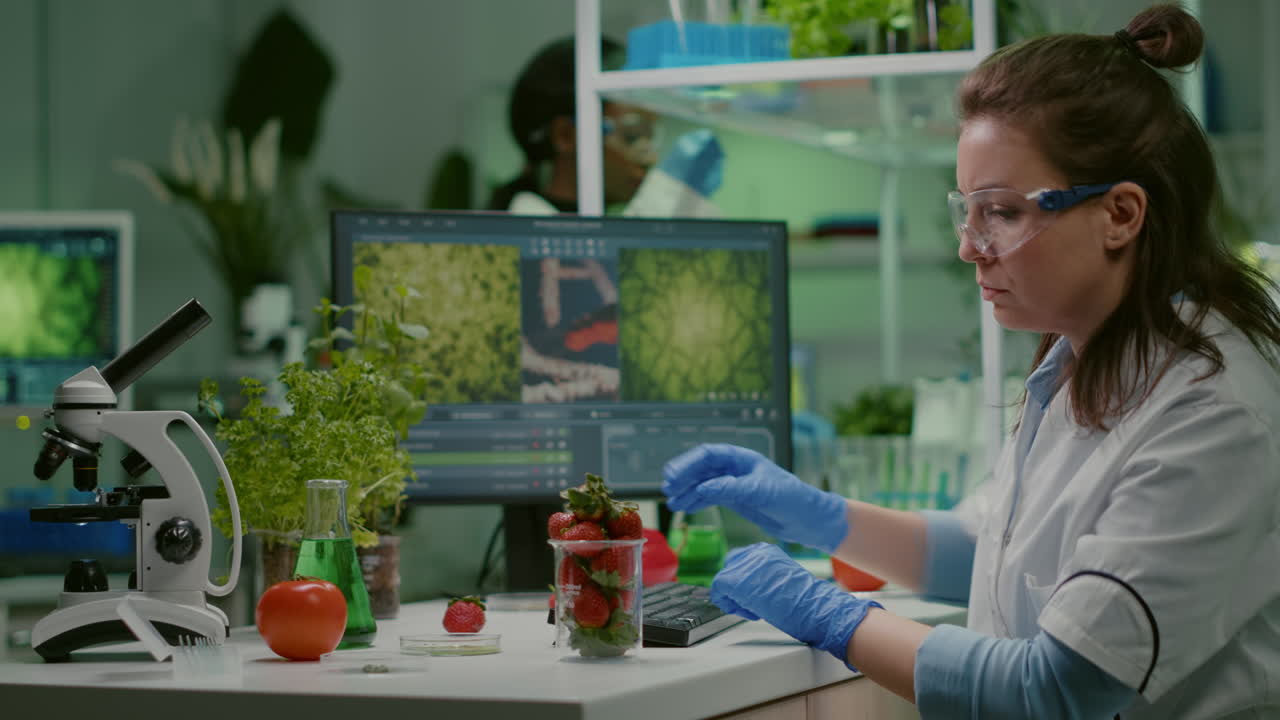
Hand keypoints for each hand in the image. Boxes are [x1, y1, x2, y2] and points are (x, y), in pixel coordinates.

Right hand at [662, 444, 848, 552]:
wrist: (807, 520)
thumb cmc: (792, 499)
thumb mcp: (761, 492)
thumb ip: (731, 489)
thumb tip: (703, 488)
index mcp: (742, 458)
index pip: (708, 455)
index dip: (688, 464)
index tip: (674, 476)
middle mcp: (735, 468)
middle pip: (701, 468)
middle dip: (683, 478)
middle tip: (668, 489)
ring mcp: (734, 483)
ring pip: (703, 483)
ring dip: (687, 492)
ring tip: (672, 503)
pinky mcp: (736, 498)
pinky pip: (710, 496)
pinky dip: (696, 501)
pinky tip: (685, 508)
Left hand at [712, 543, 880, 663]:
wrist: (816, 609)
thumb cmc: (805, 601)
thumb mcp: (781, 580)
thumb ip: (763, 577)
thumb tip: (748, 587)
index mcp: (765, 550)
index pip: (738, 560)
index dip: (741, 580)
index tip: (750, 595)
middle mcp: (754, 553)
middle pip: (728, 568)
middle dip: (735, 588)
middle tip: (750, 604)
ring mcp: (745, 566)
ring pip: (722, 581)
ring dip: (734, 599)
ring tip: (755, 610)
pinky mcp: (737, 582)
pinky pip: (719, 592)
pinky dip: (731, 606)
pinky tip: (751, 613)